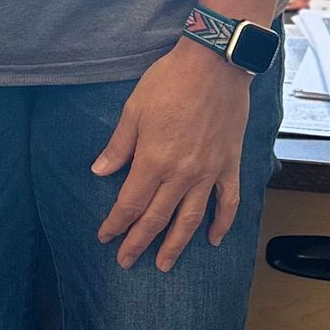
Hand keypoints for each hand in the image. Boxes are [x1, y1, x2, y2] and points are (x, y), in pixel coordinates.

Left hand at [93, 39, 252, 270]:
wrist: (215, 65)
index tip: (105, 237)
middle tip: (126, 261)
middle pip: (156, 219)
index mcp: (153, 161)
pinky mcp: (229, 166)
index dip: (116, 224)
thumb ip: (118, 146)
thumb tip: (100, 172)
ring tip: (164, 264)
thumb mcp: (134, 110)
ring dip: (176, 245)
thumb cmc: (169, 82)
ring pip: (190, 219)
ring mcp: (208, 173)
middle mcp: (181, 174)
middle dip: (138, 242)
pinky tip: (213, 240)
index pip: (130, 204)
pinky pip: (227, 202)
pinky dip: (222, 224)